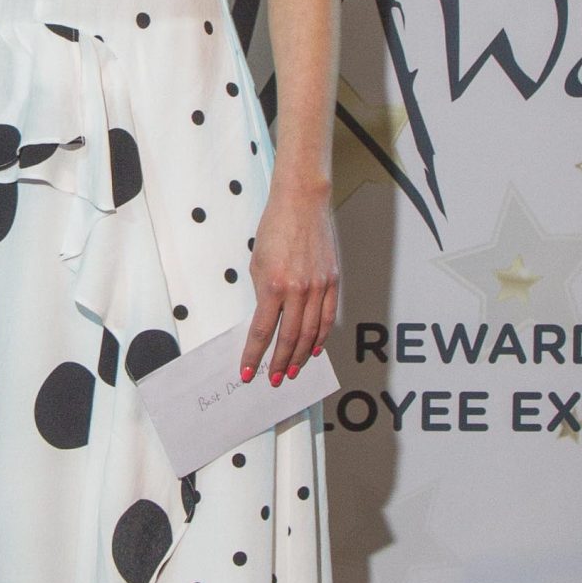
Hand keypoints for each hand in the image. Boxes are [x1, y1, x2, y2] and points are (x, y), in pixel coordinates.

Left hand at [240, 186, 338, 385]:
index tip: (249, 371)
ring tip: (292, 370)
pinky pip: (328, 316)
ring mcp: (319, 287)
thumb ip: (263, 293)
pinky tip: (314, 348)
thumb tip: (267, 319)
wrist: (302, 204)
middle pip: (289, 338)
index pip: (263, 331)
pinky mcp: (332, 281)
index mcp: (274, 285)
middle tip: (274, 378)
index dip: (255, 355)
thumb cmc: (275, 229)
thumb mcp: (257, 263)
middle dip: (279, 362)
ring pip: (311, 333)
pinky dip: (321, 336)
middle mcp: (298, 290)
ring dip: (300, 356)